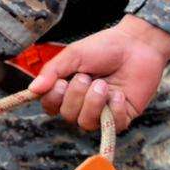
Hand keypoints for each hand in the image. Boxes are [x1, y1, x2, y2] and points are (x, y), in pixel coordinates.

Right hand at [28, 15, 169, 131]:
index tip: (62, 82)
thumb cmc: (104, 47)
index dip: (53, 99)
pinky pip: (112, 125)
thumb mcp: (73, 55)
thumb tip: (32, 89)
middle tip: (88, 77)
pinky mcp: (123, 116)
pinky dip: (115, 109)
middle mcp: (83, 103)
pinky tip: (120, 93)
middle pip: (68, 116)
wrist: (137, 45)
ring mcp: (102, 111)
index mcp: (68, 88)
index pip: (50, 106)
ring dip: (94, 103)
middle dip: (77, 96)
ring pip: (87, 123)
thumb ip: (52, 71)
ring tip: (104, 85)